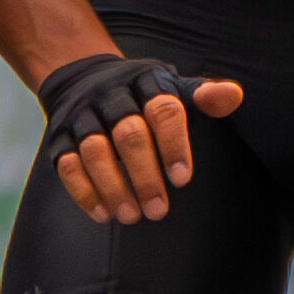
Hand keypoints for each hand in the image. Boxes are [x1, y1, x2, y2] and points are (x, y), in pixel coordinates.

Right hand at [34, 47, 240, 225]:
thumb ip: (204, 96)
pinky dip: (83, 190)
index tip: (182, 179)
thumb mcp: (174, 87)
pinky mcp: (61, 136)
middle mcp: (111, 96)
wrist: (83, 78)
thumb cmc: (143, 94)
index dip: (173, 144)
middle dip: (143, 175)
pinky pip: (67, 163)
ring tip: (130, 216)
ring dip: (113, 186)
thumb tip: (233, 96)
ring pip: (95, 150)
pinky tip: (102, 213)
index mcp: (146, 82)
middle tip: (158, 210)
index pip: (163, 110)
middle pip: (129, 134)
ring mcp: (83, 116)